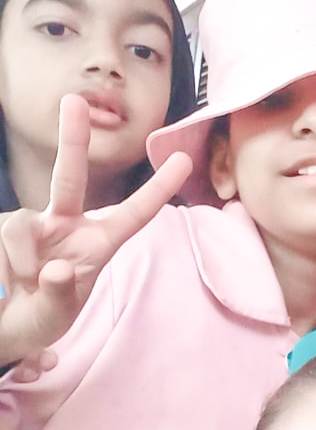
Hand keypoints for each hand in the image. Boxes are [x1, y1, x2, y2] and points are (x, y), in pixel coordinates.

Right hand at [0, 95, 191, 367]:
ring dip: (20, 261)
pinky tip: (2, 289)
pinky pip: (2, 240)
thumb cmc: (39, 319)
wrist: (2, 329)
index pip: (132, 216)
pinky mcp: (1, 230)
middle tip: (74, 100)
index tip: (184, 160)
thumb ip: (60, 295)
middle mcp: (64, 226)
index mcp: (95, 245)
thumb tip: (55, 269)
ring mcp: (30, 226)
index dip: (157, 190)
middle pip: (70, 177)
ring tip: (18, 291)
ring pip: (20, 224)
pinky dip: (2, 271)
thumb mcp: (56, 316)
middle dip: (72, 138)